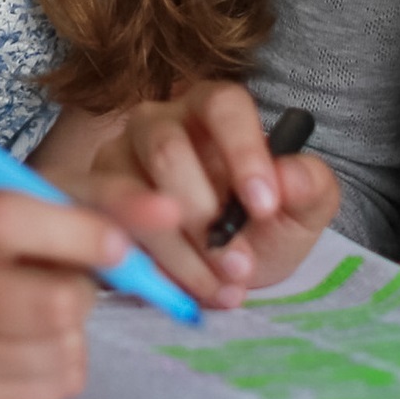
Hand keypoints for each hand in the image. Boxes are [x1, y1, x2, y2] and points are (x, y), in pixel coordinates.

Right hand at [0, 184, 131, 398]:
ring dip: (72, 332)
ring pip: (59, 352)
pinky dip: (58, 366)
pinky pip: (48, 391)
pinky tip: (30, 343)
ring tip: (40, 310)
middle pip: (51, 304)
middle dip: (80, 292)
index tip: (114, 245)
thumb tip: (172, 213)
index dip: (77, 234)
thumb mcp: (36, 197)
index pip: (9, 222)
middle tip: (64, 280)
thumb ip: (105, 199)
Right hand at [68, 87, 341, 306]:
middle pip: (168, 150)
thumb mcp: (299, 214)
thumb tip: (290, 175)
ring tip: (217, 288)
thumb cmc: (259, 230)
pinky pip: (106, 227)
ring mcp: (117, 158)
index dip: (243, 151)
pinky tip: (180, 292)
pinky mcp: (90, 199)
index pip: (223, 106)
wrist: (220, 272)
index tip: (264, 205)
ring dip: (178, 249)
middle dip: (205, 215)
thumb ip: (309, 187)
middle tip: (239, 267)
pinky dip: (148, 266)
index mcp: (212, 109)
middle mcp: (157, 122)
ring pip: (133, 192)